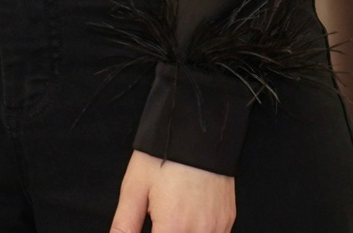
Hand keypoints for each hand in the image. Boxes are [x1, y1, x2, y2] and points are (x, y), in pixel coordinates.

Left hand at [110, 150, 234, 232]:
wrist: (197, 131)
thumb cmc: (162, 156)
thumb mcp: (134, 187)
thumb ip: (125, 224)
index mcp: (174, 226)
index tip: (148, 226)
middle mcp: (200, 232)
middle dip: (164, 232)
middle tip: (156, 221)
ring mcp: (217, 227)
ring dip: (180, 232)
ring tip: (169, 218)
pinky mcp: (227, 220)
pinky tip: (185, 220)